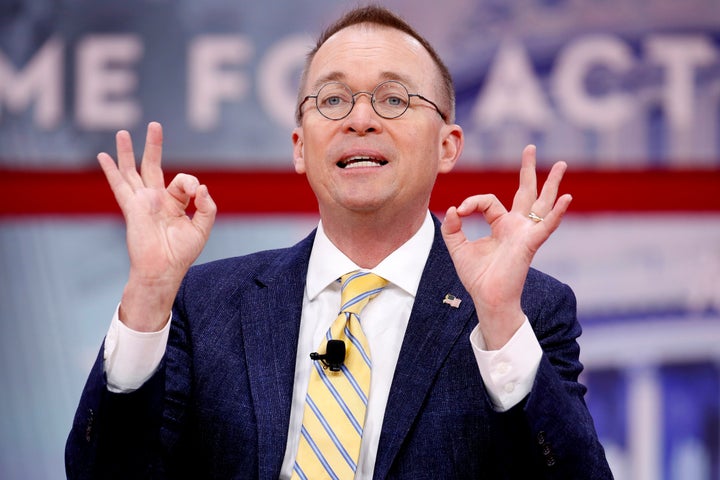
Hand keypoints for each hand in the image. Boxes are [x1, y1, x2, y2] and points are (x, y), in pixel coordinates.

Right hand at [98, 122, 216, 330]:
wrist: (163, 270)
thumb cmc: (182, 253)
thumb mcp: (202, 228)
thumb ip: (206, 207)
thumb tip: (202, 186)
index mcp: (175, 203)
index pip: (184, 181)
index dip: (193, 183)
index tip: (198, 192)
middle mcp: (156, 199)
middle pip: (152, 166)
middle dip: (153, 145)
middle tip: (155, 125)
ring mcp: (142, 202)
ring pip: (132, 171)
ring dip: (127, 152)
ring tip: (123, 133)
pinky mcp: (132, 208)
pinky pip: (120, 185)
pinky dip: (111, 170)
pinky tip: (104, 156)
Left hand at [441, 145, 570, 348]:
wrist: (487, 298)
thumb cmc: (477, 277)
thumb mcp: (458, 248)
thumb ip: (452, 228)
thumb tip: (452, 209)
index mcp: (501, 225)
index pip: (488, 201)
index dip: (472, 202)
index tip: (459, 211)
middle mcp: (517, 226)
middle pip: (526, 192)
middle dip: (528, 170)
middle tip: (530, 148)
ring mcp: (526, 233)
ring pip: (542, 203)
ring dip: (551, 184)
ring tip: (561, 164)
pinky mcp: (530, 244)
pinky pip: (546, 226)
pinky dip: (556, 213)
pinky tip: (567, 198)